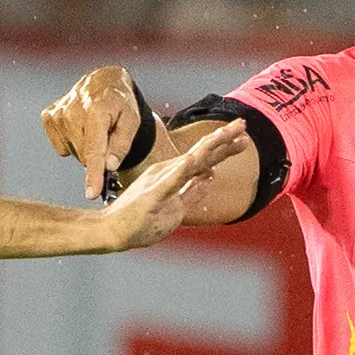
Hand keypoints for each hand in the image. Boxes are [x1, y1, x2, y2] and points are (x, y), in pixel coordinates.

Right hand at [41, 65, 144, 200]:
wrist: (103, 82)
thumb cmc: (120, 103)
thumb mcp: (131, 120)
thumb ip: (122, 144)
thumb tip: (109, 165)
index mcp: (96, 111)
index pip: (94, 150)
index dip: (93, 174)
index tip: (92, 193)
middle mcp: (73, 111)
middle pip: (85, 156)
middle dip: (98, 155)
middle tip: (108, 137)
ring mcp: (58, 114)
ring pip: (73, 152)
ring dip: (86, 147)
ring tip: (95, 128)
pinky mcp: (49, 117)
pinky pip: (61, 146)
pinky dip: (72, 142)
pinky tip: (80, 127)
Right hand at [101, 120, 246, 249]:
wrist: (111, 231)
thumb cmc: (139, 220)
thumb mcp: (174, 206)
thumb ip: (192, 191)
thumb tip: (211, 177)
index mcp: (172, 174)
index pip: (203, 158)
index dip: (224, 147)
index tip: (243, 136)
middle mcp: (166, 172)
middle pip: (200, 154)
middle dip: (222, 138)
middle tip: (243, 123)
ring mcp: (158, 183)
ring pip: (188, 162)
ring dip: (207, 148)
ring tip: (224, 134)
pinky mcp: (151, 196)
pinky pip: (168, 183)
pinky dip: (180, 171)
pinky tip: (190, 161)